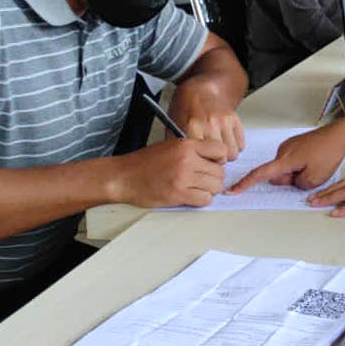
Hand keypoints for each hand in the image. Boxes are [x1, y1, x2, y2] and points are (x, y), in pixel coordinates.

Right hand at [110, 137, 228, 207]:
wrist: (124, 176)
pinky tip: (192, 196)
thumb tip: (213, 159)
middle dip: (214, 178)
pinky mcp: (178, 194)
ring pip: (215, 187)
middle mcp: (187, 160)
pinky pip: (204, 200)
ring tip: (197, 188)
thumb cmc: (144, 162)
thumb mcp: (170, 146)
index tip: (213, 163)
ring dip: (209, 190)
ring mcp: (183, 178)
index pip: (221, 150)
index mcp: (186, 145)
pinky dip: (201, 200)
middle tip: (204, 180)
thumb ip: (192, 150)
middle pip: (220, 172)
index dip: (220, 159)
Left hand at [168, 83, 244, 159]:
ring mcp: (224, 120)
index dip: (203, 164)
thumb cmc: (185, 111)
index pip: (203, 159)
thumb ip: (179, 148)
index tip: (200, 163)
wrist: (198, 91)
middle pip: (221, 159)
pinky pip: (241, 144)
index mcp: (192, 126)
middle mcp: (209, 123)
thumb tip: (186, 168)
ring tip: (217, 149)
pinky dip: (235, 146)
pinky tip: (225, 141)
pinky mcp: (234, 118)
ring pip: (233, 153)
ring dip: (227, 155)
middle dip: (216, 161)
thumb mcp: (173, 127)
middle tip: (209, 156)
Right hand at [229, 119, 344, 193]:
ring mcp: (288, 146)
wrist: (340, 134)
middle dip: (289, 180)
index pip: (260, 174)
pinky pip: (292, 160)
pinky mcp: (295, 144)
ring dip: (296, 172)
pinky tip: (314, 160)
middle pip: (277, 174)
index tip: (232, 191)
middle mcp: (283, 150)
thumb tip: (291, 179)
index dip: (245, 184)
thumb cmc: (329, 153)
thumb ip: (297, 184)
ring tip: (315, 165)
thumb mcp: (314, 179)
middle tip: (309, 174)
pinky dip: (300, 165)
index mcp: (285, 159)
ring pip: (285, 168)